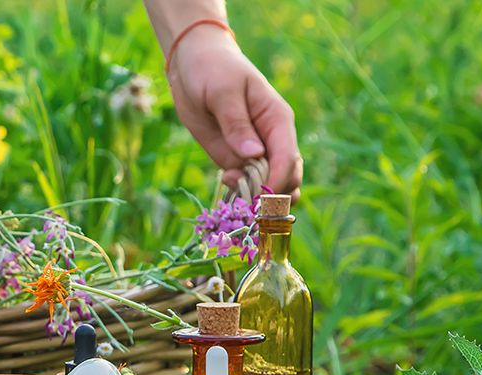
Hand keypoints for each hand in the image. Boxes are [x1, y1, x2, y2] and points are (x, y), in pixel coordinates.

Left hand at [165, 26, 302, 197]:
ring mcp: (254, 152)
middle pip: (289, 178)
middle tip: (247, 204)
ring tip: (238, 198)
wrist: (193, 64)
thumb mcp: (222, 92)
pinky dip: (241, 193)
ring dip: (259, 200)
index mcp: (278, 120)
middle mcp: (272, 140)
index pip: (287, 158)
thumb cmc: (212, 70)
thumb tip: (254, 155)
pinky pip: (246, 184)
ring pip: (272, 186)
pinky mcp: (234, 160)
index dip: (276, 181)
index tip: (259, 197)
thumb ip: (237, 124)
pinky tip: (226, 184)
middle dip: (273, 197)